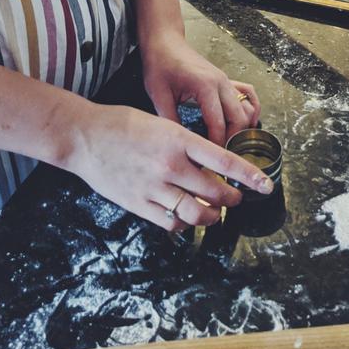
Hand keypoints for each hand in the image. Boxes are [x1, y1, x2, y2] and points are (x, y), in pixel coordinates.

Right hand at [69, 102, 273, 231]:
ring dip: (211, 216)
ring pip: (196, 213)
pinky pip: (171, 223)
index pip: (224, 161)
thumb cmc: (122, 124)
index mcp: (178, 139)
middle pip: (215, 192)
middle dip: (232, 199)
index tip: (265, 185)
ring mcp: (154, 187)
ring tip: (214, 213)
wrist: (84, 136)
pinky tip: (185, 217)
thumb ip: (185, 144)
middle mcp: (170, 165)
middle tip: (235, 199)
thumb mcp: (161, 124)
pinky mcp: (138, 204)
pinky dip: (183, 224)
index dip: (249, 176)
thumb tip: (208, 163)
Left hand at [141, 32, 260, 145]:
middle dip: (231, 140)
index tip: (209, 161)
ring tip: (228, 144)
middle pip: (239, 119)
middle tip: (219, 157)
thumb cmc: (160, 65)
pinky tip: (244, 123)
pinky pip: (248, 94)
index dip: (216, 145)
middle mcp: (221, 83)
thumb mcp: (159, 95)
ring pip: (246, 109)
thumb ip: (170, 120)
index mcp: (205, 86)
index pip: (219, 124)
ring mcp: (226, 80)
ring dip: (241, 128)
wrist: (165, 43)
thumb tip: (179, 145)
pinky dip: (251, 109)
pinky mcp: (226, 80)